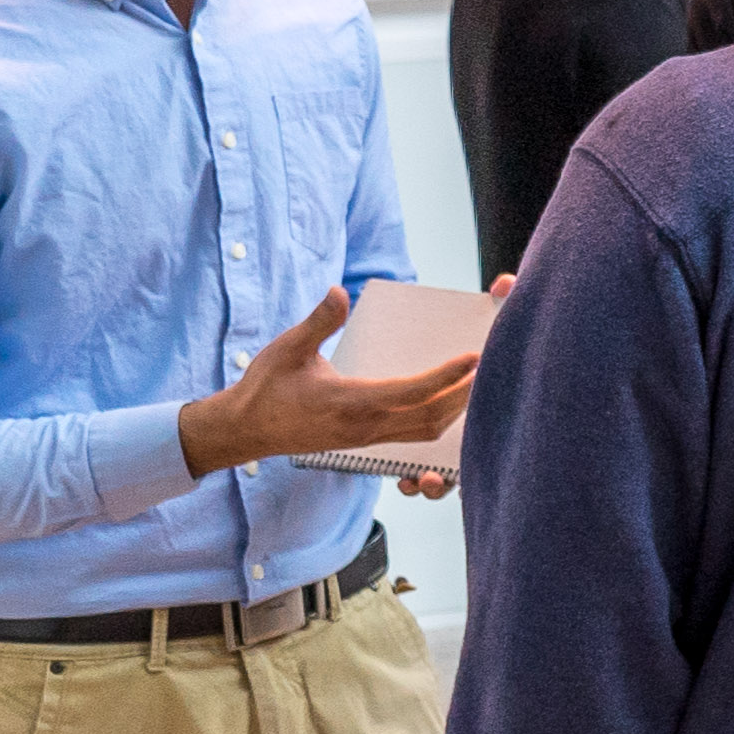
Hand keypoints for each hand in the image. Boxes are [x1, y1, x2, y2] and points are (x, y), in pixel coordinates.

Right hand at [178, 287, 479, 476]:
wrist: (244, 431)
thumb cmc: (265, 388)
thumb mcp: (287, 348)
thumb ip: (318, 322)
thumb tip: (340, 291)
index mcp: (350, 402)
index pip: (411, 392)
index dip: (446, 377)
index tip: (473, 357)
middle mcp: (365, 426)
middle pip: (431, 417)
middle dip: (464, 394)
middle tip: (490, 366)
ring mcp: (367, 438)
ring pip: (426, 431)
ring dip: (454, 410)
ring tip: (476, 382)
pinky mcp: (365, 443)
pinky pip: (412, 435)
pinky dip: (437, 419)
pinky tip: (447, 401)